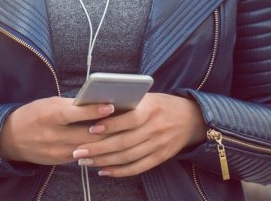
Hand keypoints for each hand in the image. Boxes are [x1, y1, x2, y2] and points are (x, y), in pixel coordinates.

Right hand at [0, 97, 114, 164]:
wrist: (11, 138)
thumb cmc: (33, 114)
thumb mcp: (48, 104)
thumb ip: (70, 105)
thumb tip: (96, 101)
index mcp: (48, 115)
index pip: (73, 113)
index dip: (93, 111)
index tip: (111, 106)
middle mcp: (52, 135)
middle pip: (86, 134)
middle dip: (107, 128)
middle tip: (126, 121)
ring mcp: (56, 151)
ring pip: (88, 148)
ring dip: (105, 141)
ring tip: (122, 132)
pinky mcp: (59, 161)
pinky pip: (82, 156)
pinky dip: (95, 150)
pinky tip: (107, 144)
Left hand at [70, 93, 205, 176]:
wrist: (192, 118)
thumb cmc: (161, 104)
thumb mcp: (147, 98)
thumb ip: (127, 103)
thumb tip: (98, 108)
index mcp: (151, 110)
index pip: (129, 119)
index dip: (109, 125)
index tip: (90, 128)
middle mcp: (155, 129)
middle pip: (124, 142)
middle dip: (98, 148)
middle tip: (78, 151)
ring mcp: (159, 145)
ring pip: (128, 157)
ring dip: (104, 161)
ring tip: (85, 161)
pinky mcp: (160, 157)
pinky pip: (138, 167)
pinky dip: (120, 171)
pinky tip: (104, 171)